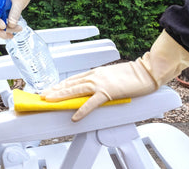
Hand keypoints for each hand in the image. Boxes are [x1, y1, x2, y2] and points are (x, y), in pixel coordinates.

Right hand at [0, 0, 56, 38]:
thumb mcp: (19, 0)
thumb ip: (15, 12)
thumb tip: (11, 25)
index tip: (4, 25)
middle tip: (8, 35)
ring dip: (3, 32)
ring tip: (15, 32)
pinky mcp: (1, 14)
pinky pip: (0, 25)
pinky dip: (5, 30)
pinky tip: (12, 33)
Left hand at [41, 30, 188, 121]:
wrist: (145, 71)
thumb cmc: (132, 75)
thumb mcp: (111, 77)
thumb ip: (100, 82)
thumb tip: (91, 90)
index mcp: (95, 73)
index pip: (73, 79)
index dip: (61, 84)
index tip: (51, 88)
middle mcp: (94, 76)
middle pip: (70, 83)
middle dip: (55, 90)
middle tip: (43, 95)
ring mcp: (99, 84)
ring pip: (75, 90)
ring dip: (61, 96)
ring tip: (49, 101)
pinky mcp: (107, 92)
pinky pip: (91, 103)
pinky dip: (82, 110)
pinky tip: (74, 116)